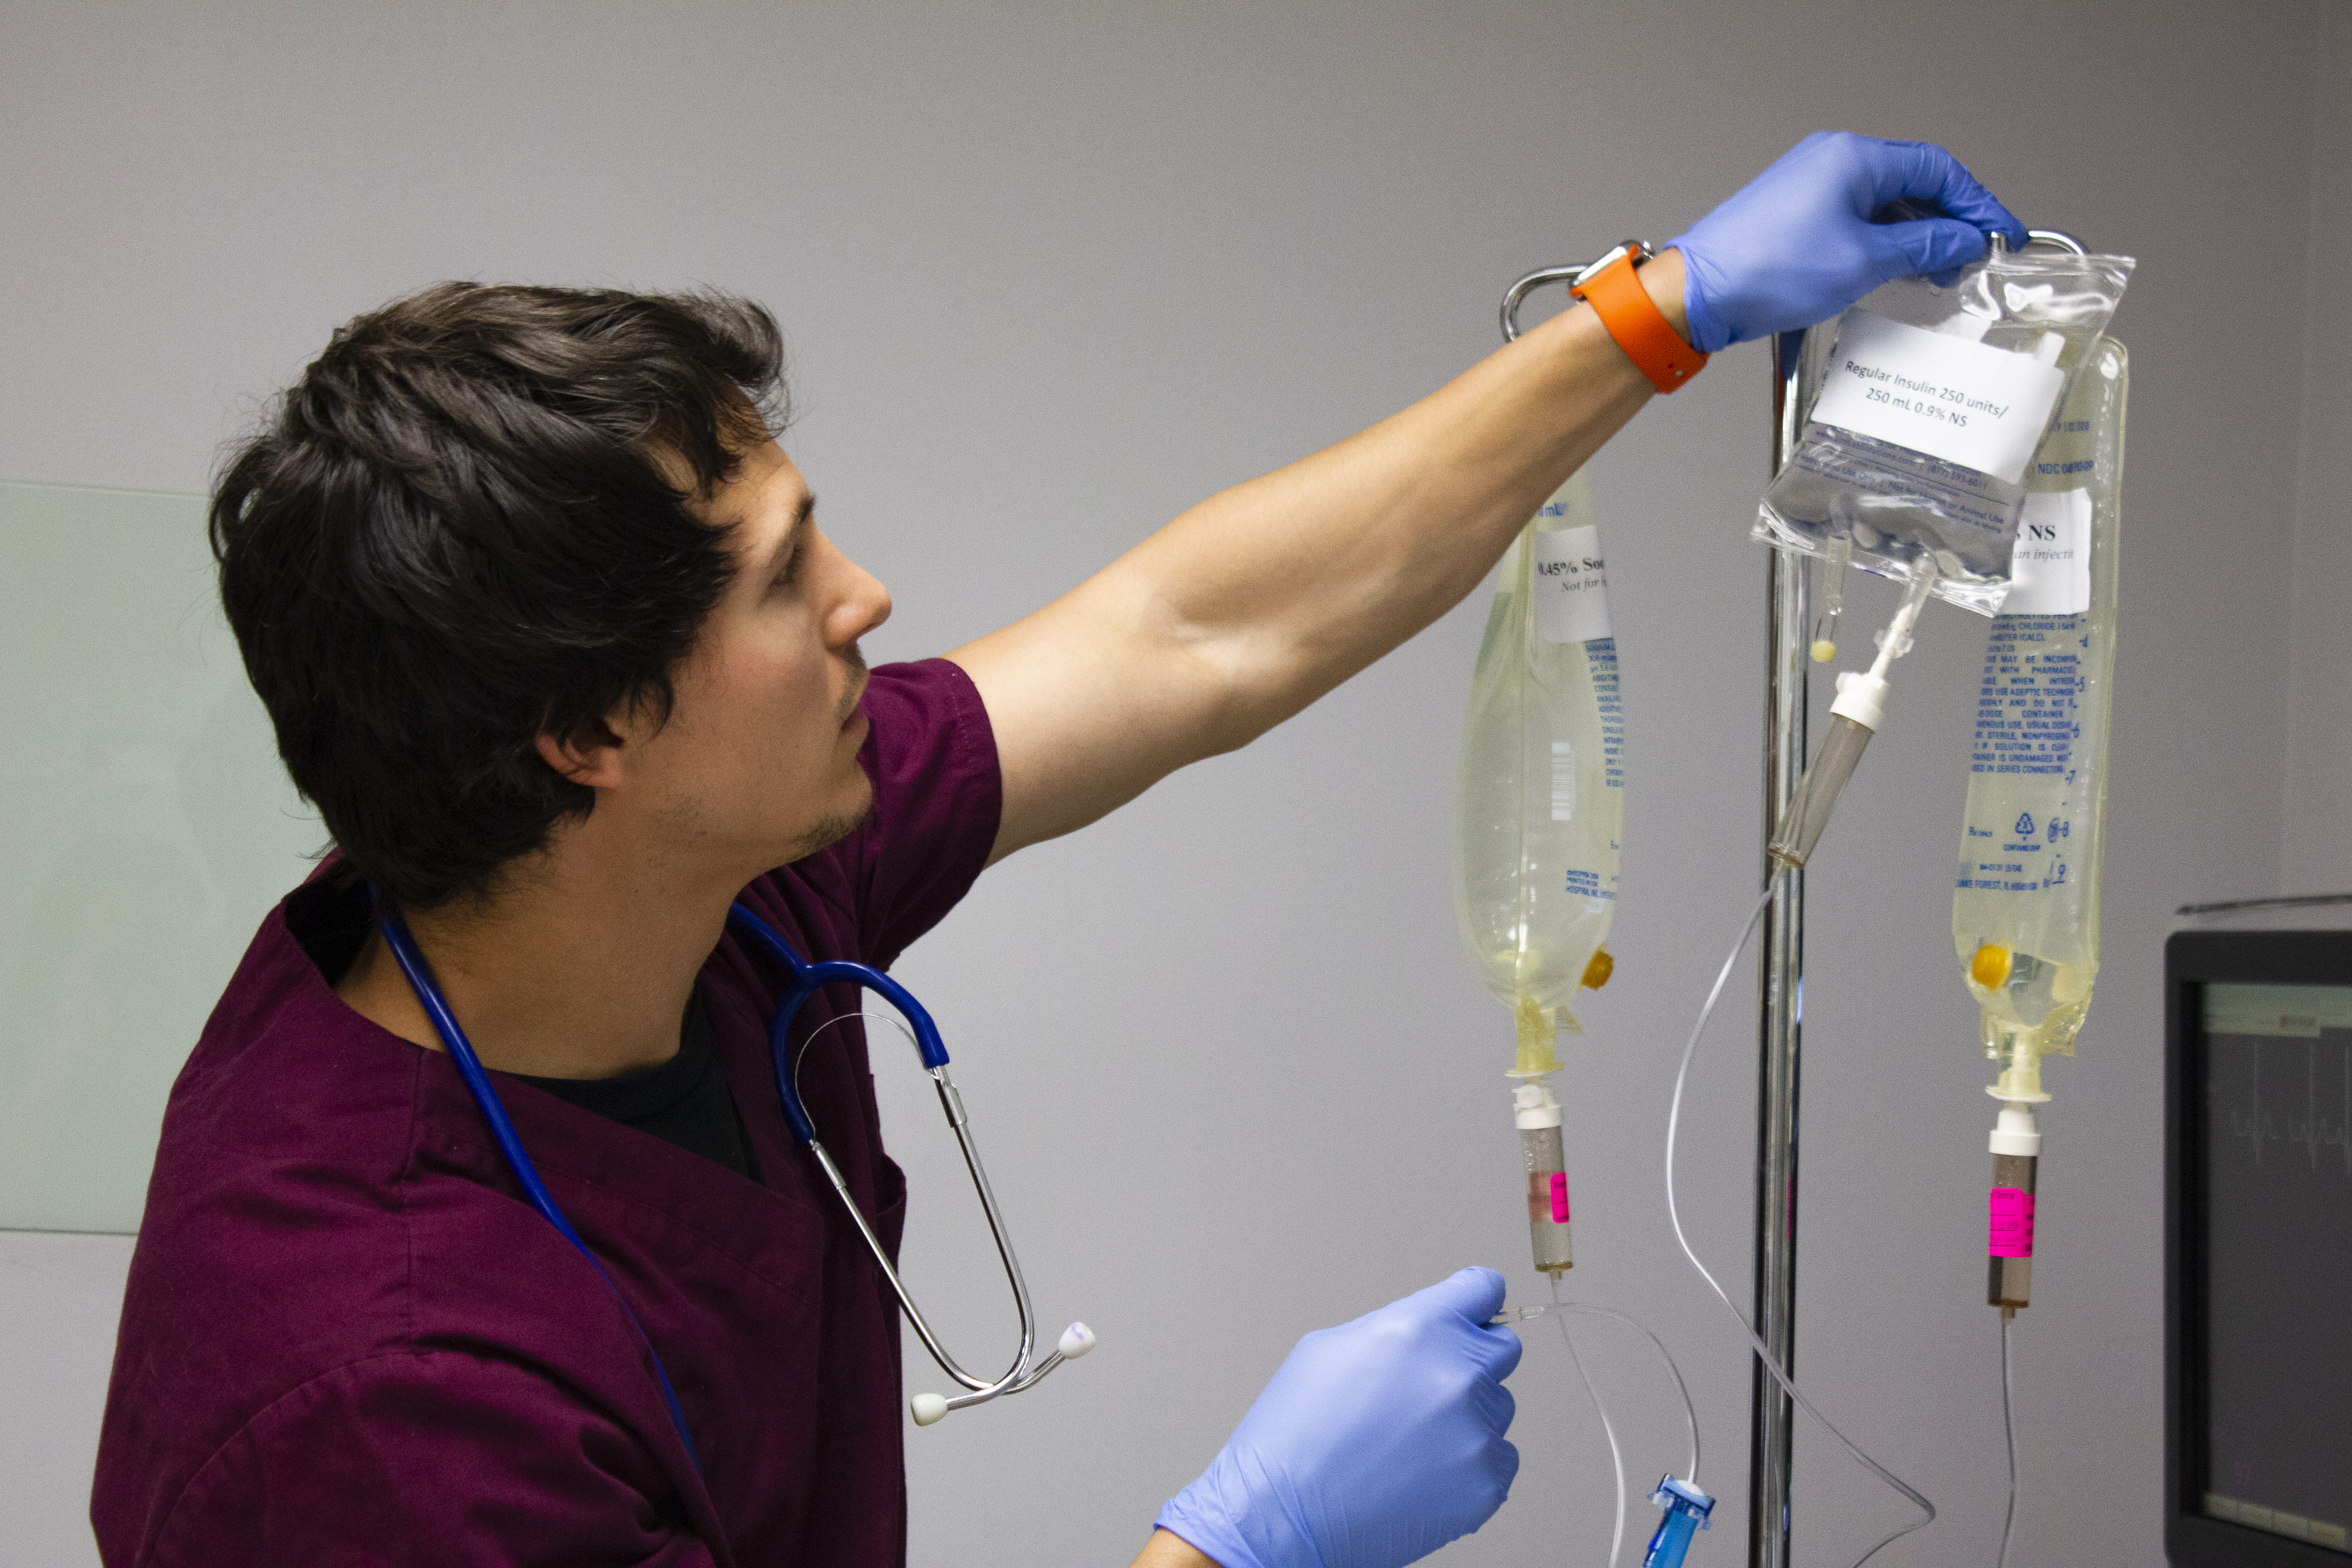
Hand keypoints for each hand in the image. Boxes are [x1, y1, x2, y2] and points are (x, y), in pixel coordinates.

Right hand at [1154, 1268, 1520, 1567]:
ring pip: (1498, 1409)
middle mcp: (1456, 1374)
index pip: (1483, 1289)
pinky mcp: (1485, 1483)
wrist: (1283, 1514)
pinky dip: (1469, 1466)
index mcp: (1418, 1330)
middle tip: (1428, 1389)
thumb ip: (1396, 1329)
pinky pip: (1498, 1460)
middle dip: (1472, 1360)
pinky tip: (1422, 1474)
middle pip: (1502, 1348)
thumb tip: (1430, 1333)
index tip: (1475, 1311)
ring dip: (1467, 1417)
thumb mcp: (1329, 1349)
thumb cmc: (1294, 1434)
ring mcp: (1476, 1432)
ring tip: (1411, 1442)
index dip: (1475, 1301)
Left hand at [1665, 130, 2026, 352]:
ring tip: (1937, 275)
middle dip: (1949, 222)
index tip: (2001, 235)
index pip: (1939, 169)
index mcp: (1854, 158)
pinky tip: (1897, 271)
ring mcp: (1812, 185)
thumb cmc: (1765, 270)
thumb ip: (1924, 246)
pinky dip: (1885, 242)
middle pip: (1914, 183)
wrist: (1698, 294)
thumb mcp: (1864, 261)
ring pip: (1886, 204)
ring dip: (1917, 236)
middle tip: (1970, 261)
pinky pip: (1857, 219)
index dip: (1978, 204)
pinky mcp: (1797, 214)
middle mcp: (1833, 161)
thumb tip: (1964, 240)